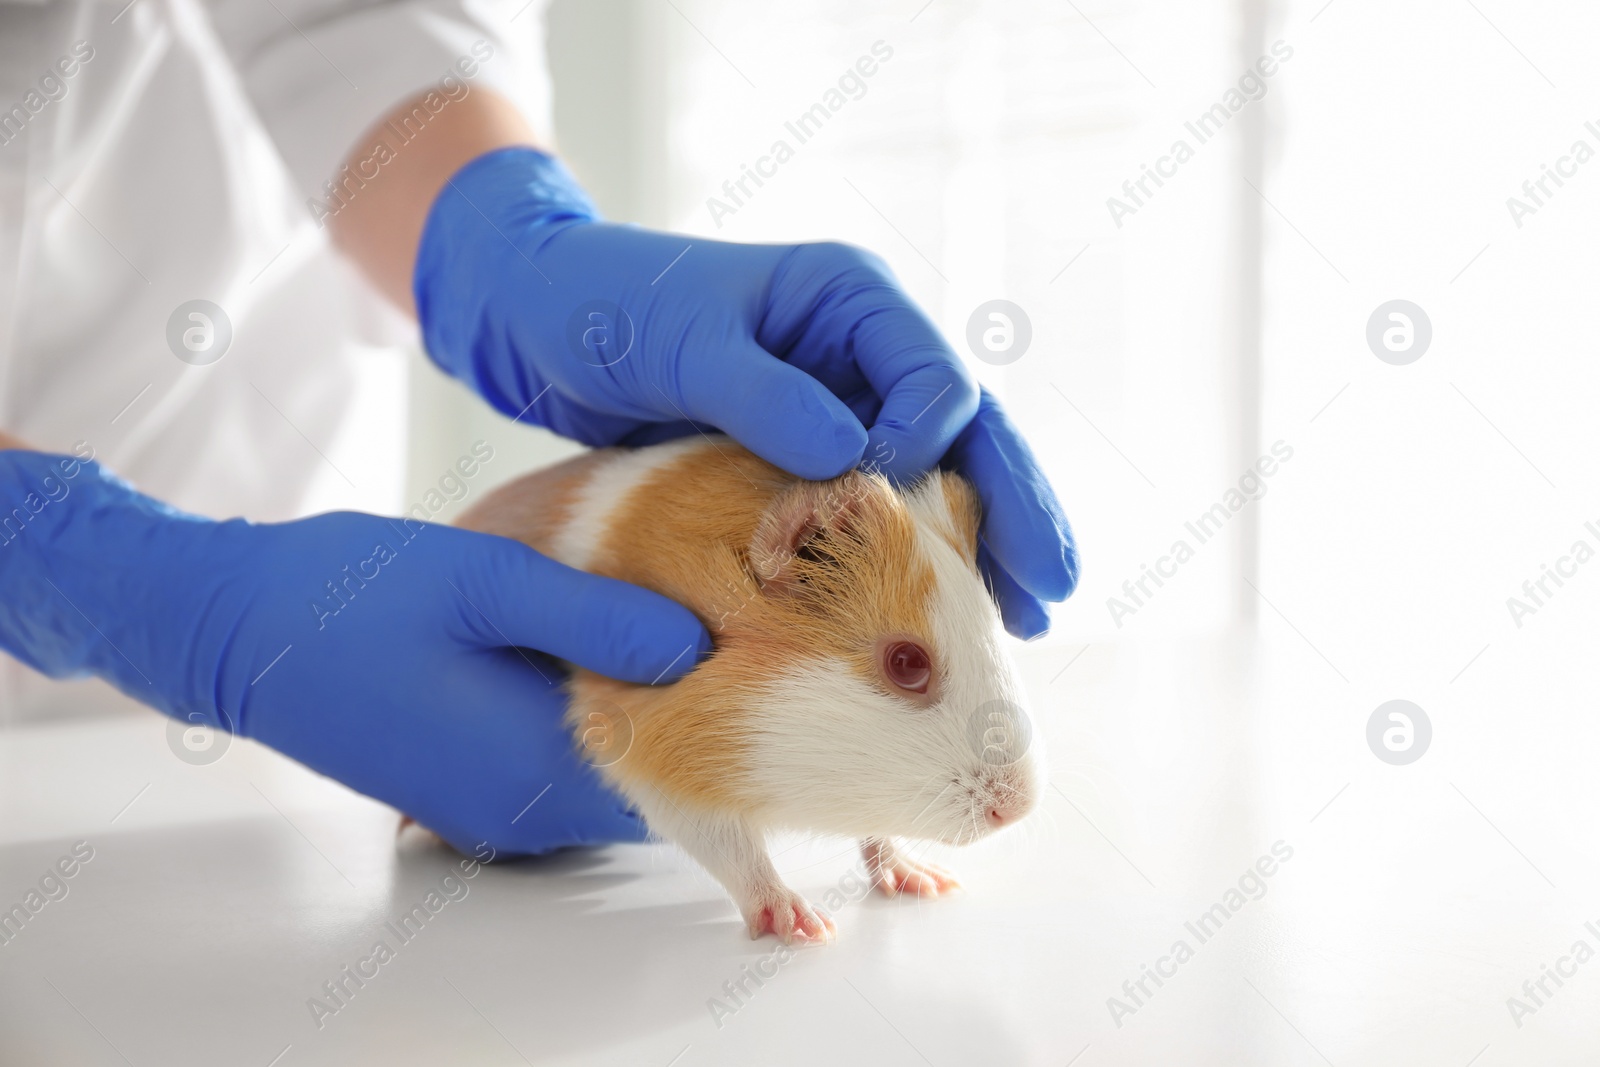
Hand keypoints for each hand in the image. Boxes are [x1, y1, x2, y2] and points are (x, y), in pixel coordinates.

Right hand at [0, 451, 709, 854]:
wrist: (232, 629)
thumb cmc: (348, 596)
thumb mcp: (484, 581)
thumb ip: (595, 614)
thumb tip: (696, 644)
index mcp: (531, 767)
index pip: (676, 770)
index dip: (725, 708)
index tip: (756, 639)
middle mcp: (519, 811)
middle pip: (649, 779)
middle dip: (692, 711)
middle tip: (724, 621)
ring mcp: (491, 809)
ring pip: (608, 776)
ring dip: (641, 714)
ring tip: (666, 624)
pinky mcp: (468, 790)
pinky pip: (561, 771)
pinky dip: (592, 721)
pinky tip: (594, 651)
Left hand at [413, 147, 1075, 636]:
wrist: (540, 320)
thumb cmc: (604, 308)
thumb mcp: (680, 344)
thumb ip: (763, 395)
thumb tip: (854, 458)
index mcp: (849, 299)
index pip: (935, 378)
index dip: (928, 447)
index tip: (881, 501)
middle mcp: (864, 349)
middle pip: (966, 432)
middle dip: (1013, 509)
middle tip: (1052, 591)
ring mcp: (844, 402)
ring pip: (939, 477)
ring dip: (982, 546)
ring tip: (1026, 623)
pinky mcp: (811, 453)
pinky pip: (880, 507)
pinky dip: (913, 556)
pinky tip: (944, 613)